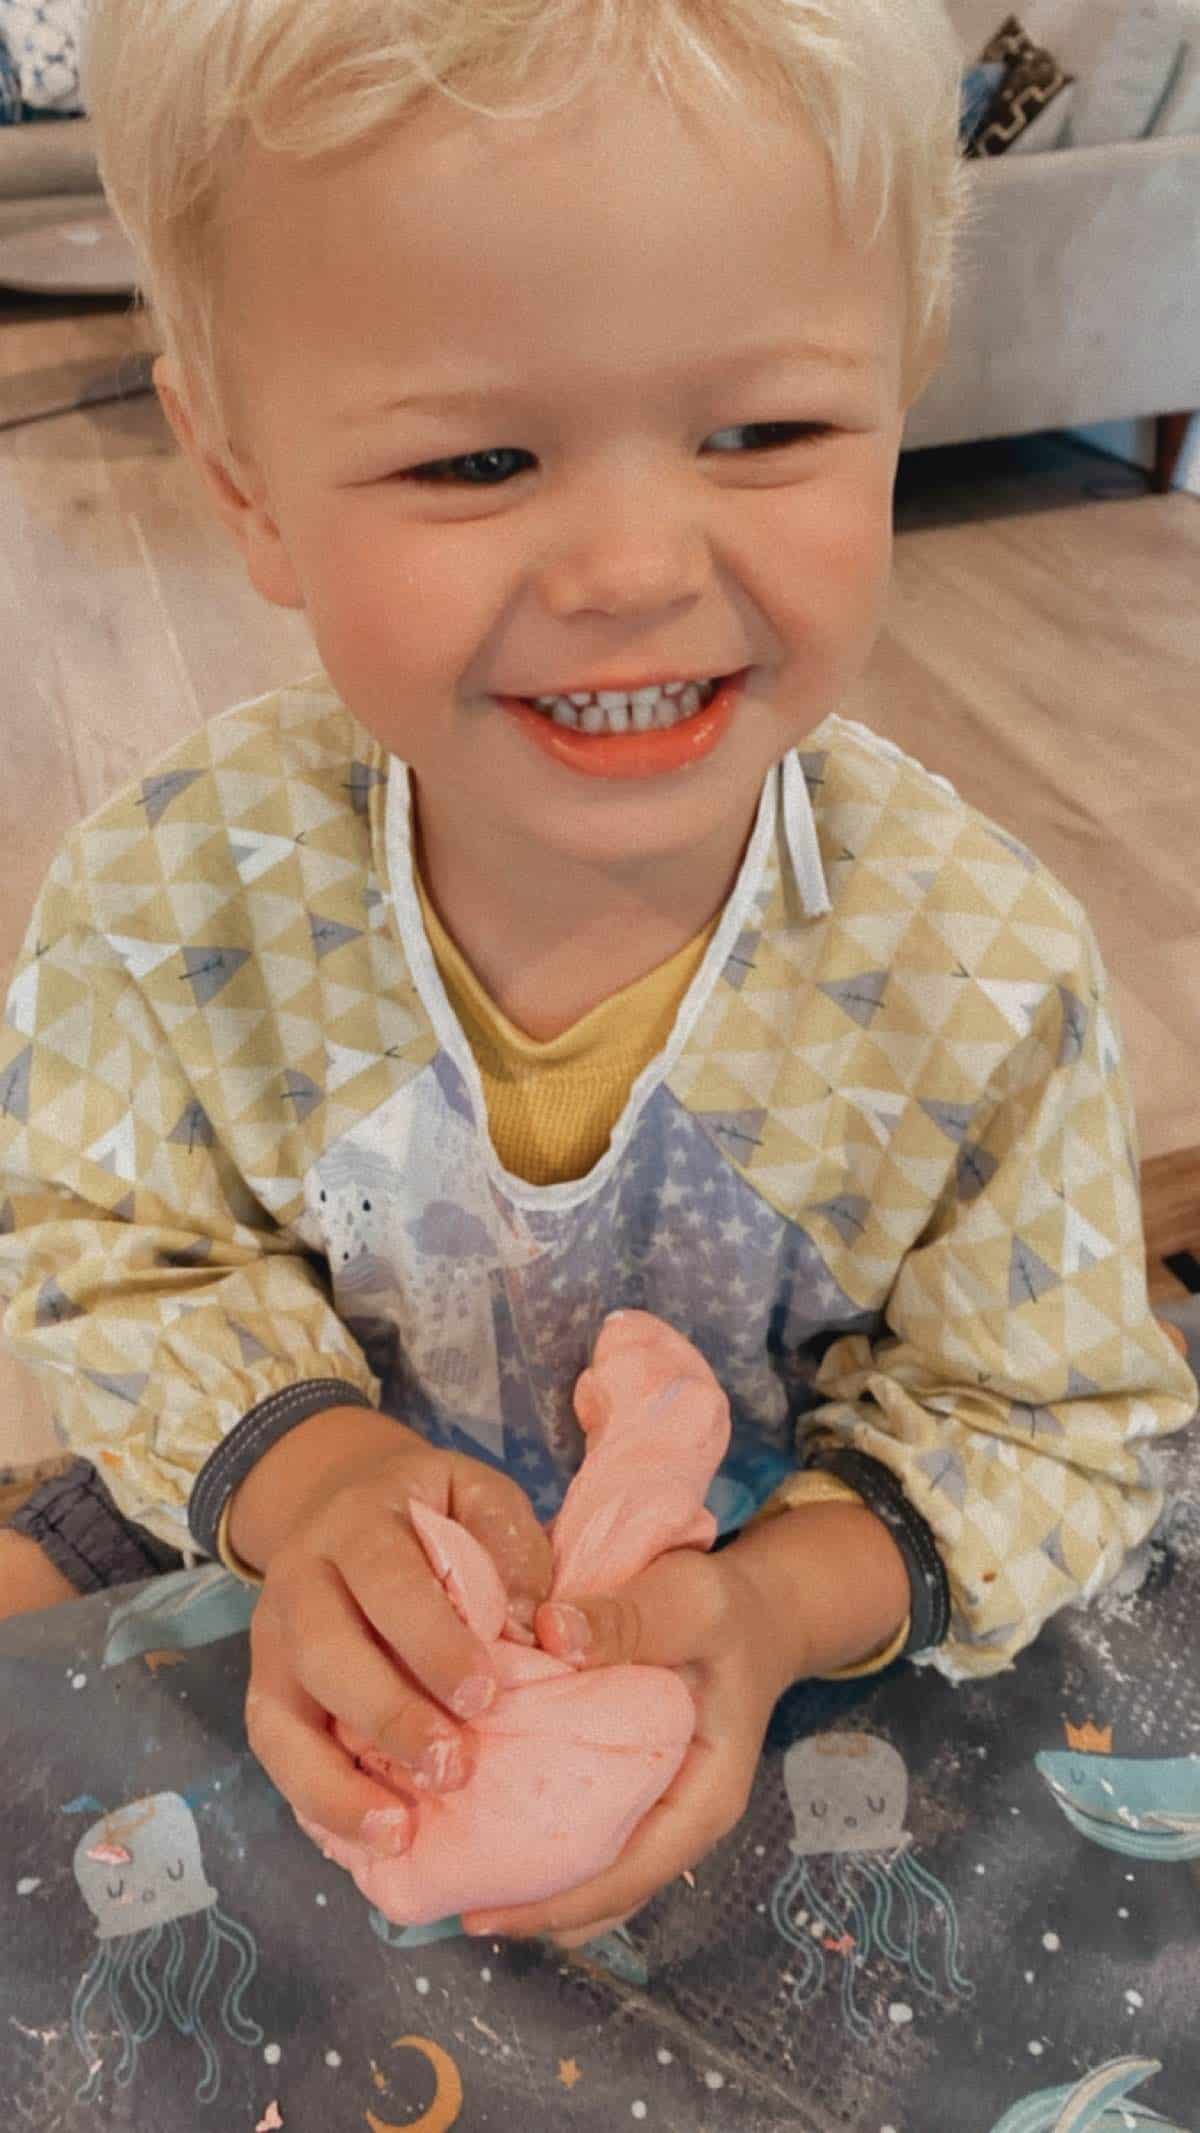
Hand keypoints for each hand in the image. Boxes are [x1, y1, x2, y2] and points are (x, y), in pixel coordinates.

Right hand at [242, 1418, 552, 1854]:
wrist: (340, 1498)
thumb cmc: (429, 1507)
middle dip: (388, 1715)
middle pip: (324, 1651)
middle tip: (452, 1767)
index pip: (386, 1580)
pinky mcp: (265, 1689)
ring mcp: (271, 1640)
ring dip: (336, 1782)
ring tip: (399, 1831)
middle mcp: (300, 1580)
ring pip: (281, 1716)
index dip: (432, 1640)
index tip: (485, 1693)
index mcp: (357, 1523)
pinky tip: (365, 1840)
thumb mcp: (474, 1492)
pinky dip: (314, 1801)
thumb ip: (507, 1542)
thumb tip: (532, 1622)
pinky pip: (275, 1753)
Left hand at [460, 1546, 796, 1947]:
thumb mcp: (690, 1603)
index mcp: (703, 1799)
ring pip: (585, 1867)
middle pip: (600, 1892)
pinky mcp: (624, 1786)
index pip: (630, 1876)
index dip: (556, 1904)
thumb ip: (629, 1619)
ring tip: (446, 1872)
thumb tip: (551, 1630)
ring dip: (525, 1875)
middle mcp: (675, 1821)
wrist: (754, 1612)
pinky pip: (577, 1822)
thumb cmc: (726, 1612)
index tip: (481, 1915)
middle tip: (442, 1898)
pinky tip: (474, 1815)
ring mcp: (650, 1809)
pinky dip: (531, 1827)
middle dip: (527, 1904)